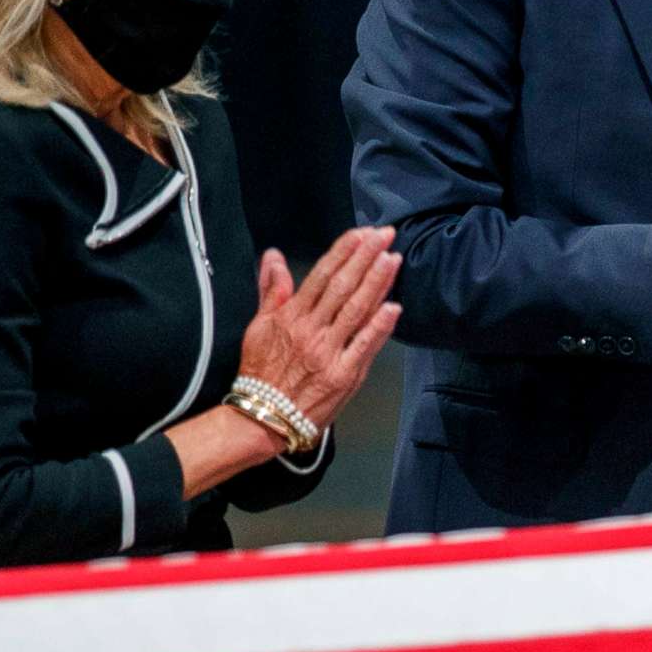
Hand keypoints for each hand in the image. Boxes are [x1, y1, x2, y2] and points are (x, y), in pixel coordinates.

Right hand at [236, 225, 401, 437]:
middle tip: (384, 236)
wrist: (263, 417)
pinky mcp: (344, 375)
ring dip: (376, 283)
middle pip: (342, 286)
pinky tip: (394, 307)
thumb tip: (274, 257)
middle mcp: (312, 330)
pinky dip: (380, 326)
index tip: (361, 234)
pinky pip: (364, 345)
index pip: (321, 275)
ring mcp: (329, 352)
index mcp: (292, 316)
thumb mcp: (258, 328)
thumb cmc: (261, 374)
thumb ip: (270, 290)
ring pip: (356, 310)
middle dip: (365, 258)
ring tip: (392, 259)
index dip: (343, 252)